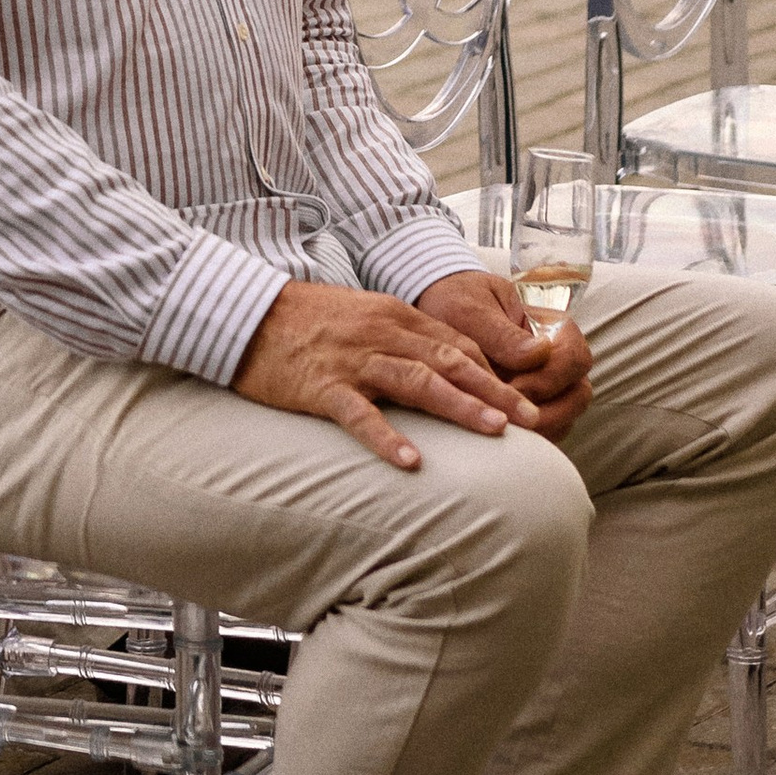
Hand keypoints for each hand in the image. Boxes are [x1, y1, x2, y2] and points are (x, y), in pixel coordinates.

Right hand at [234, 279, 535, 471]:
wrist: (245, 312)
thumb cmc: (306, 319)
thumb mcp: (362, 315)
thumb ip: (402, 336)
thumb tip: (445, 364)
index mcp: (394, 315)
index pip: (456, 343)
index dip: (494, 371)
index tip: (525, 396)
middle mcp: (381, 333)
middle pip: (449, 361)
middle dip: (494, 390)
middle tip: (531, 419)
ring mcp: (352, 360)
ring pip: (417, 382)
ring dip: (460, 406)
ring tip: (494, 432)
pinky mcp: (321, 386)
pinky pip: (359, 415)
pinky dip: (387, 438)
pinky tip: (412, 462)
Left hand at [426, 269, 594, 438]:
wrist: (435, 312)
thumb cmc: (455, 303)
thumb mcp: (469, 311)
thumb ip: (501, 333)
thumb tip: (539, 353)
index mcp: (552, 323)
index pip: (575, 358)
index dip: (548, 379)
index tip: (512, 387)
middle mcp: (558, 355)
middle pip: (578, 393)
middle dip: (547, 411)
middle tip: (506, 414)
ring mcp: (549, 382)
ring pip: (566, 416)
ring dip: (539, 427)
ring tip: (501, 425)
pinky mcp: (533, 403)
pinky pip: (547, 429)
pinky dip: (529, 436)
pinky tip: (499, 432)